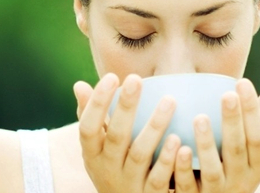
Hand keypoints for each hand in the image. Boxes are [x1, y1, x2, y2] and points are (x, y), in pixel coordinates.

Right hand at [74, 73, 179, 192]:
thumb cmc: (111, 166)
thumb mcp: (96, 148)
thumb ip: (89, 116)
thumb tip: (78, 85)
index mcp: (92, 154)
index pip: (88, 127)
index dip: (97, 103)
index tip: (111, 77)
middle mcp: (107, 169)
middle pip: (116, 136)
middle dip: (125, 107)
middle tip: (136, 78)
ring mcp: (129, 183)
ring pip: (140, 155)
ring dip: (154, 127)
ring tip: (169, 101)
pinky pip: (159, 179)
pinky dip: (168, 160)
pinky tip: (180, 139)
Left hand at [172, 79, 259, 192]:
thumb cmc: (235, 162)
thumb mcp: (251, 146)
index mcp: (257, 165)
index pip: (259, 137)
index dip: (253, 111)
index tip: (243, 82)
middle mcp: (241, 181)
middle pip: (237, 150)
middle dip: (233, 122)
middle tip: (227, 95)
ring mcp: (217, 192)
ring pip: (212, 170)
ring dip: (206, 144)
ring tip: (200, 117)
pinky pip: (188, 186)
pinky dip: (184, 168)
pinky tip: (180, 148)